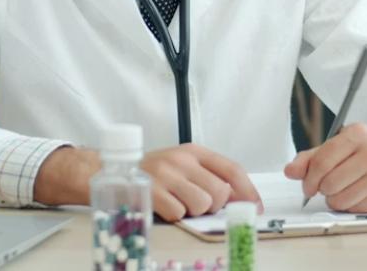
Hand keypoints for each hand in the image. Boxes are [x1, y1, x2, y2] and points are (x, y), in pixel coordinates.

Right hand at [140, 144, 263, 221]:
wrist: (111, 170)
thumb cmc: (153, 172)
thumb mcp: (183, 165)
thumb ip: (209, 176)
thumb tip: (240, 199)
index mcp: (194, 151)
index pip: (232, 169)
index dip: (249, 191)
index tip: (256, 207)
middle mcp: (181, 159)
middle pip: (220, 191)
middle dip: (215, 205)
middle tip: (199, 204)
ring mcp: (166, 175)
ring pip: (203, 204)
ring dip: (194, 211)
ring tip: (180, 203)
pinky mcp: (151, 191)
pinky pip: (179, 214)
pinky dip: (175, 216)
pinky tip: (165, 206)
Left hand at [284, 124, 366, 213]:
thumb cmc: (361, 154)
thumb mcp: (335, 148)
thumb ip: (310, 159)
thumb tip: (291, 171)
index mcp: (358, 133)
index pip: (322, 161)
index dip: (309, 178)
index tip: (307, 185)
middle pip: (330, 183)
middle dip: (322, 189)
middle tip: (327, 186)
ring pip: (341, 200)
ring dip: (335, 200)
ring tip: (343, 189)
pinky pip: (355, 210)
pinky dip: (350, 206)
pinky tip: (357, 195)